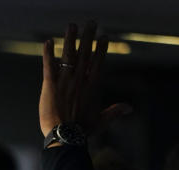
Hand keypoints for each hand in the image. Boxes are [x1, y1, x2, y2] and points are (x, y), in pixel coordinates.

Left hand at [39, 21, 129, 137]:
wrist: (65, 136)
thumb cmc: (82, 130)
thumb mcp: (101, 120)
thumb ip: (115, 111)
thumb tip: (130, 108)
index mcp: (92, 86)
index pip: (98, 62)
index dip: (101, 49)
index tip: (104, 37)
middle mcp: (80, 79)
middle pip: (85, 53)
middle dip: (88, 37)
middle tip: (91, 23)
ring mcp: (65, 80)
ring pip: (68, 55)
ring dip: (70, 39)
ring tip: (72, 26)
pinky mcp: (50, 85)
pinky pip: (49, 65)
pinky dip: (48, 53)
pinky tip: (48, 41)